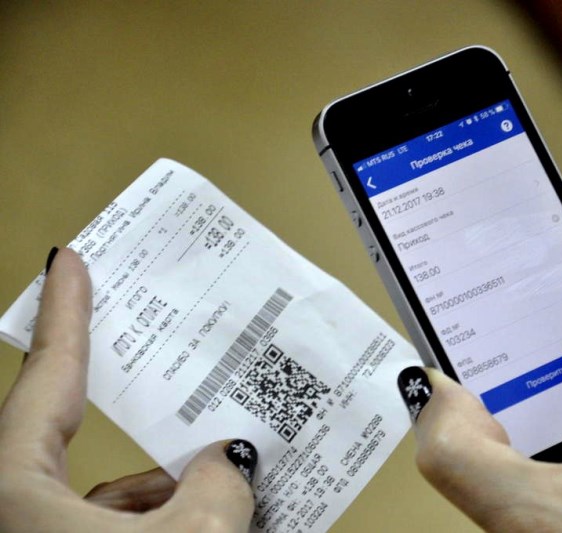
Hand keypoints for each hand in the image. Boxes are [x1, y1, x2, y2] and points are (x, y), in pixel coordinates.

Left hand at [0, 248, 256, 531]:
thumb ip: (220, 484)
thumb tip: (227, 465)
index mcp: (16, 486)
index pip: (47, 375)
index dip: (64, 311)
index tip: (70, 264)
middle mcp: (16, 507)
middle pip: (74, 432)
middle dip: (138, 407)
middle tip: (164, 362)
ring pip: (100, 493)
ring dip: (163, 483)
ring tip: (222, 476)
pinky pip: (110, 526)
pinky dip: (155, 517)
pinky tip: (202, 516)